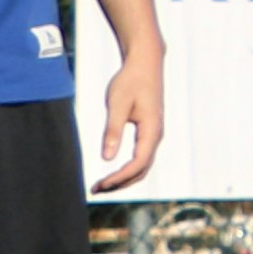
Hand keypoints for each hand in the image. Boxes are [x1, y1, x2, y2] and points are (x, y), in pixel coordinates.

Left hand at [91, 39, 166, 194]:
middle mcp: (156, 135)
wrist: (145, 63)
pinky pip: (141, 158)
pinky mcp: (148, 132)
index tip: (100, 184)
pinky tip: (112, 171)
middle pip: (142, 170)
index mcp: (152, 130)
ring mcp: (154, 134)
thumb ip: (113, 131)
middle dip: (120, 183)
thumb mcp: (117, 104)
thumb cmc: (130, 81)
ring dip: (124, 179)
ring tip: (102, 184)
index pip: (138, 163)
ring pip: (143, 166)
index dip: (119, 178)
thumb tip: (107, 158)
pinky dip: (127, 169)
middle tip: (96, 189)